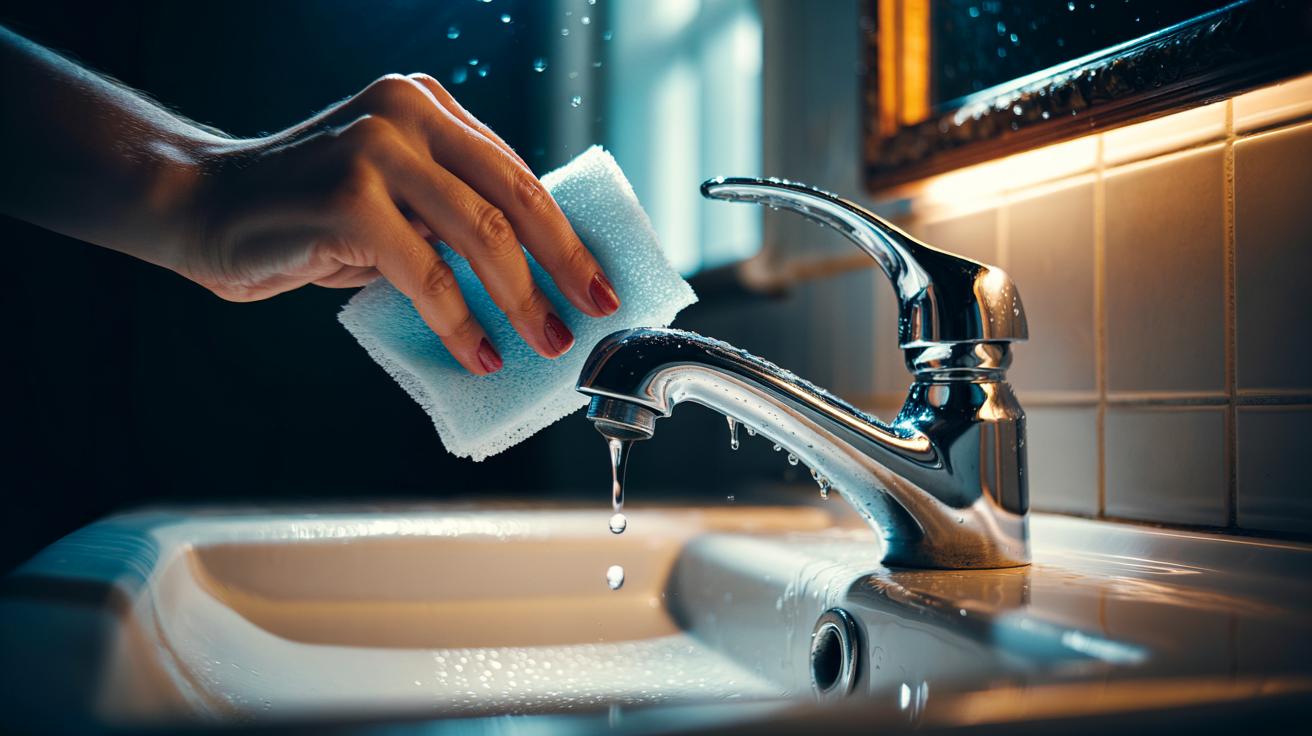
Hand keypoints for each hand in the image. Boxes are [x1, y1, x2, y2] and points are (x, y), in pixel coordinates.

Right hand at [181, 74, 620, 374]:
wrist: (199, 206)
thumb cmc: (302, 214)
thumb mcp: (390, 200)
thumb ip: (448, 214)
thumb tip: (531, 272)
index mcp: (426, 106)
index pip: (516, 172)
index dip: (564, 232)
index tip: (596, 278)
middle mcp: (407, 112)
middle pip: (515, 195)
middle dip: (565, 262)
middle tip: (595, 309)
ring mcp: (376, 149)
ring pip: (482, 232)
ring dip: (523, 298)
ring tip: (547, 340)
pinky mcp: (349, 196)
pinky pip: (427, 271)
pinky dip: (460, 320)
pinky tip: (479, 352)